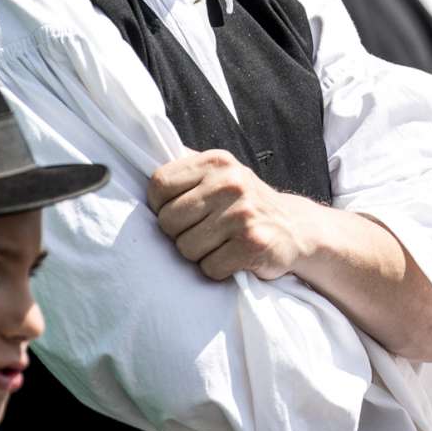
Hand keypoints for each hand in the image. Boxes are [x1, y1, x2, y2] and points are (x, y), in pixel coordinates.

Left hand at [147, 149, 315, 281]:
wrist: (294, 227)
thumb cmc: (243, 203)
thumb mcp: (221, 173)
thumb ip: (186, 169)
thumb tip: (137, 162)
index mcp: (216, 162)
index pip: (159, 185)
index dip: (160, 206)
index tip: (178, 212)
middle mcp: (230, 183)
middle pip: (168, 221)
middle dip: (179, 234)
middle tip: (203, 231)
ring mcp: (243, 213)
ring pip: (186, 248)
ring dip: (199, 254)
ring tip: (219, 243)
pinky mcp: (252, 244)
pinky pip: (210, 268)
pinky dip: (217, 269)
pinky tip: (232, 257)